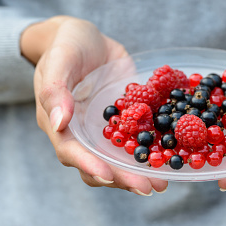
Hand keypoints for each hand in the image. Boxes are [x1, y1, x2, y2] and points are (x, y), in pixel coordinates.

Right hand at [21, 15, 167, 195]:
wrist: (86, 37)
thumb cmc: (66, 45)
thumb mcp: (58, 60)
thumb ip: (55, 90)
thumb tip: (57, 123)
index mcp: (60, 123)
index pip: (71, 151)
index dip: (89, 165)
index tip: (109, 176)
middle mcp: (82, 133)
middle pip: (98, 164)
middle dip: (122, 178)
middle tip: (148, 188)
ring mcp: (104, 130)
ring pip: (118, 159)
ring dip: (138, 173)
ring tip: (162, 183)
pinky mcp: (124, 121)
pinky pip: (136, 139)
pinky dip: (151, 151)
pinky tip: (170, 158)